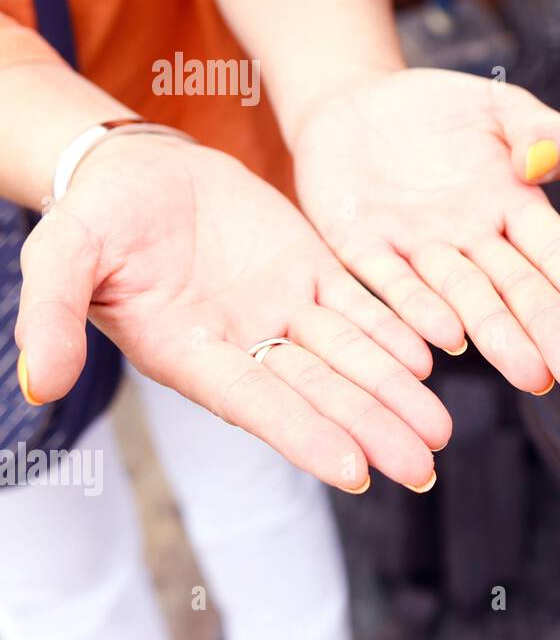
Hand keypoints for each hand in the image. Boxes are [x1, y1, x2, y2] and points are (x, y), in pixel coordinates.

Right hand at [17, 135, 448, 491]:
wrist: (137, 166)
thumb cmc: (94, 214)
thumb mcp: (63, 255)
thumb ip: (55, 315)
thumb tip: (40, 385)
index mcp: (188, 351)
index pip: (255, 402)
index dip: (303, 435)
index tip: (354, 472)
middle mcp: (242, 340)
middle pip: (317, 392)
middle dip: (370, 429)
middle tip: (422, 468)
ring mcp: (279, 306)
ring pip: (347, 356)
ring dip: (392, 391)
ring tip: (438, 429)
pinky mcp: (307, 269)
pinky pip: (356, 305)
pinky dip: (389, 329)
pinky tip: (427, 355)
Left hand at [290, 69, 559, 394]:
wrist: (355, 101)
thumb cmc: (439, 109)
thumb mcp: (502, 106)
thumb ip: (541, 129)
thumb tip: (539, 165)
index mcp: (514, 207)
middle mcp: (472, 239)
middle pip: (518, 290)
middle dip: (551, 333)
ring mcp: (418, 247)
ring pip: (464, 297)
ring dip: (497, 337)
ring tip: (532, 376)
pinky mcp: (361, 244)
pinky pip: (391, 281)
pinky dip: (418, 309)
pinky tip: (449, 339)